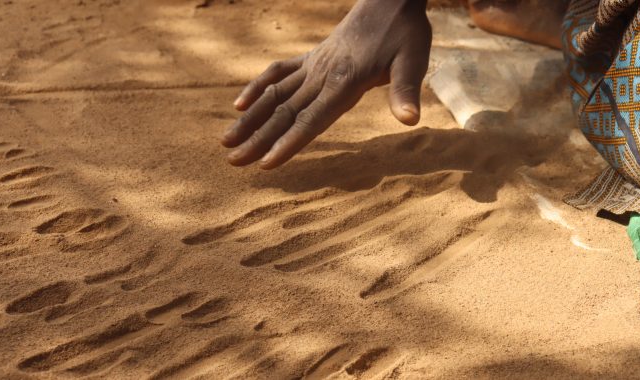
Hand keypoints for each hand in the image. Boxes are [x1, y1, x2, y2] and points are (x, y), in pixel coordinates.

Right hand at [221, 0, 431, 168]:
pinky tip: (239, 105)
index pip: (311, 119)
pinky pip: (277, 73)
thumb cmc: (405, 33)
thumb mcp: (413, 60)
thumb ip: (406, 91)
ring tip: (226, 141)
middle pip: (284, 113)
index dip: (288, 143)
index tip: (265, 163)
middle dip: (257, 139)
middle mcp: (321, 76)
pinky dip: (257, 88)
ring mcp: (312, 66)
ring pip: (274, 96)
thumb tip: (411, 120)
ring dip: (249, 119)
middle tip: (232, 162)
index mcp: (345, 82)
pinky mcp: (310, 59)